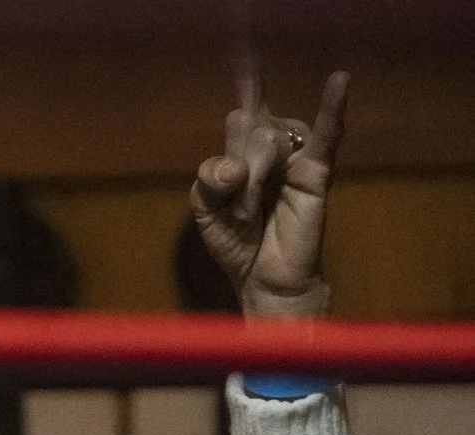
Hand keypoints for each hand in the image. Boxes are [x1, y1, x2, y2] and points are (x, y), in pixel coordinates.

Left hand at [192, 69, 346, 319]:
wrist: (264, 278)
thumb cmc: (237, 242)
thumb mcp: (207, 211)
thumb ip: (208, 182)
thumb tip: (234, 167)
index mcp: (245, 150)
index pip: (245, 109)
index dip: (249, 75)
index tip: (245, 45)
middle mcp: (274, 144)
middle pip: (247, 127)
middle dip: (235, 167)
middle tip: (238, 207)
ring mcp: (298, 155)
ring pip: (269, 140)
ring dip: (253, 177)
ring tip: (249, 211)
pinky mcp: (318, 172)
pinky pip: (327, 135)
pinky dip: (333, 108)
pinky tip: (340, 81)